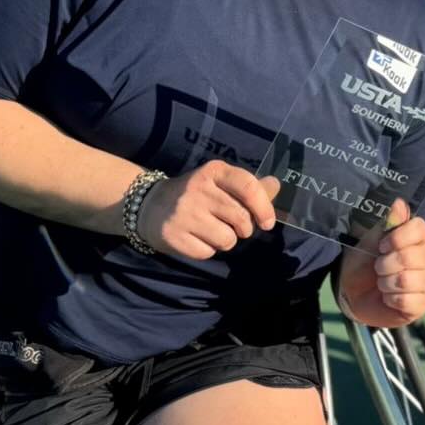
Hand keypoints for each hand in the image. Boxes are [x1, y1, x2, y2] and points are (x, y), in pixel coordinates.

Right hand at [137, 161, 279, 260]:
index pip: (248, 186)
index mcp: (213, 172)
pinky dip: (207, 249)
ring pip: (228, 239)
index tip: (267, 223)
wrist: (148, 205)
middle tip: (233, 225)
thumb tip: (276, 185)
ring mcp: (184, 213)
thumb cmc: (196, 195)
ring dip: (226, 240)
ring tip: (212, 230)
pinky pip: (208, 252)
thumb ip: (249, 187)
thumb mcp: (220, 183)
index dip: (264, 207)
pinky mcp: (174, 235)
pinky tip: (196, 237)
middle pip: (241, 219)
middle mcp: (198, 189)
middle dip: (244, 229)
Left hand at [338, 200, 424, 327]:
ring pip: (406, 280)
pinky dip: (390, 298)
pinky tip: (389, 298)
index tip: (382, 245)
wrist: (353, 294)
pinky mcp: (422, 303)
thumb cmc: (364, 264)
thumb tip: (399, 202)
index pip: (420, 228)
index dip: (398, 237)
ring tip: (383, 283)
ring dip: (385, 282)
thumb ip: (387, 224)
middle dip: (385, 264)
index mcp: (418, 240)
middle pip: (411, 256)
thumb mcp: (370, 241)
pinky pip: (406, 300)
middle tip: (378, 267)